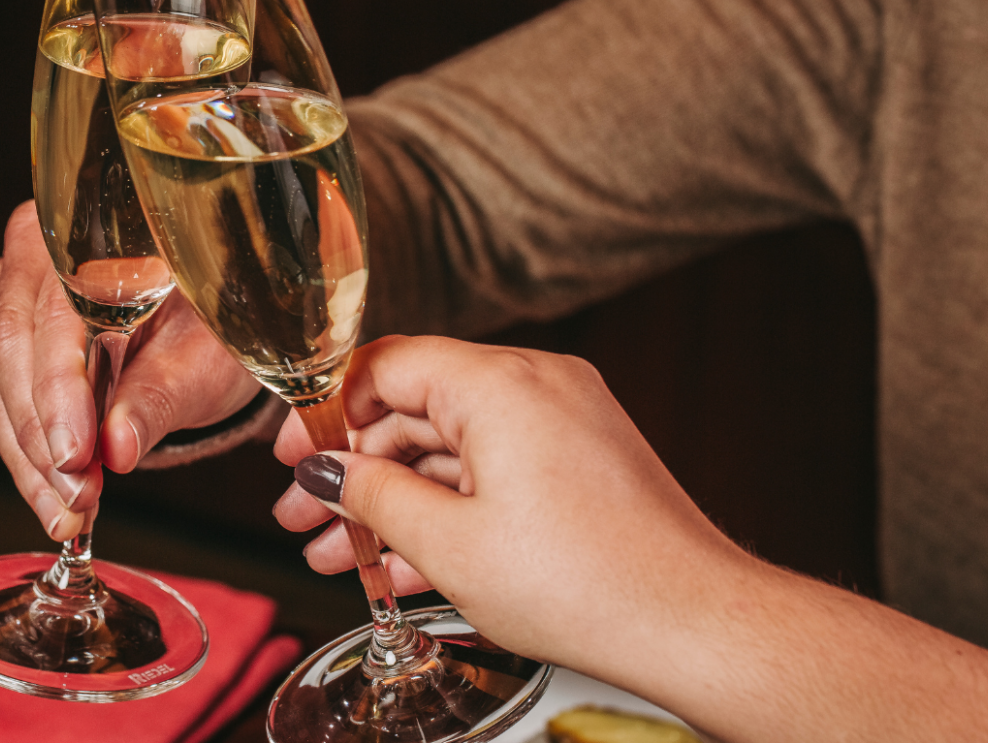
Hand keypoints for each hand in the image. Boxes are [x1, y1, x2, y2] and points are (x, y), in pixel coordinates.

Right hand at [0, 201, 260, 540]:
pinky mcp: (2, 335)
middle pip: (11, 347)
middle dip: (41, 436)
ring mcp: (9, 291)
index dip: (59, 390)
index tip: (76, 455)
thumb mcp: (208, 356)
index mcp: (91, 228)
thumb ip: (162, 395)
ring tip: (68, 511)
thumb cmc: (212, 324)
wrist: (205, 323)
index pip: (54, 312)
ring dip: (29, 458)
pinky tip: (53, 496)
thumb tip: (117, 447)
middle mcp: (35, 250)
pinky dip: (25, 456)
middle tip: (76, 499)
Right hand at [270, 335, 749, 674]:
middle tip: (304, 517)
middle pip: (415, 409)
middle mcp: (536, 384)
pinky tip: (403, 564)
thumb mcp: (449, 544)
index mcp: (500, 383)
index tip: (293, 455)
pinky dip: (446, 509)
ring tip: (341, 555)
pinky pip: (492, 471)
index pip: (385, 365)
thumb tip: (325, 473)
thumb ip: (370, 496)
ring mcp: (563, 422)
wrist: (694, 623)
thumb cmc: (589, 583)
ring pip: (451, 448)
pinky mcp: (580, 462)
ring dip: (393, 500)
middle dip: (353, 471)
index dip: (325, 411)